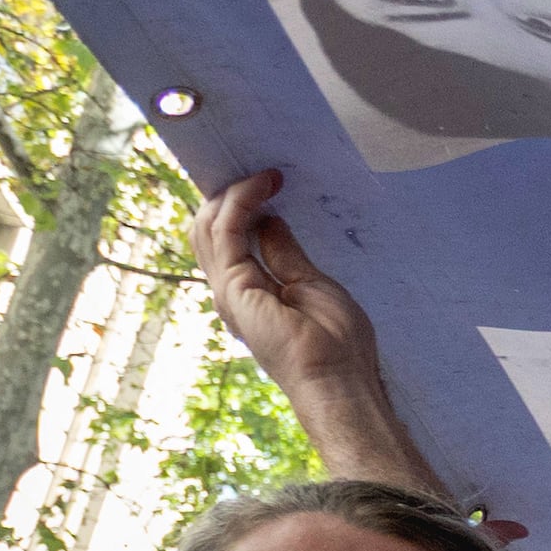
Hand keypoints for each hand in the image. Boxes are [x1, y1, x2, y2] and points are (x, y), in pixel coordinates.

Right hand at [194, 170, 389, 418]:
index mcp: (248, 292)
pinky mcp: (234, 287)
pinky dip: (241, 202)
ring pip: (210, 226)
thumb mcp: (311, 282)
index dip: (235, 207)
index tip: (263, 181)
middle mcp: (231, 291)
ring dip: (235, 193)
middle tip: (261, 171)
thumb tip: (268, 221)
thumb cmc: (338, 344)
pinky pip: (226, 231)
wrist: (340, 379)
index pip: (226, 240)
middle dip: (230, 194)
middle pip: (210, 230)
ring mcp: (228, 290)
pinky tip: (263, 187)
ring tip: (266, 176)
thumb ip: (284, 252)